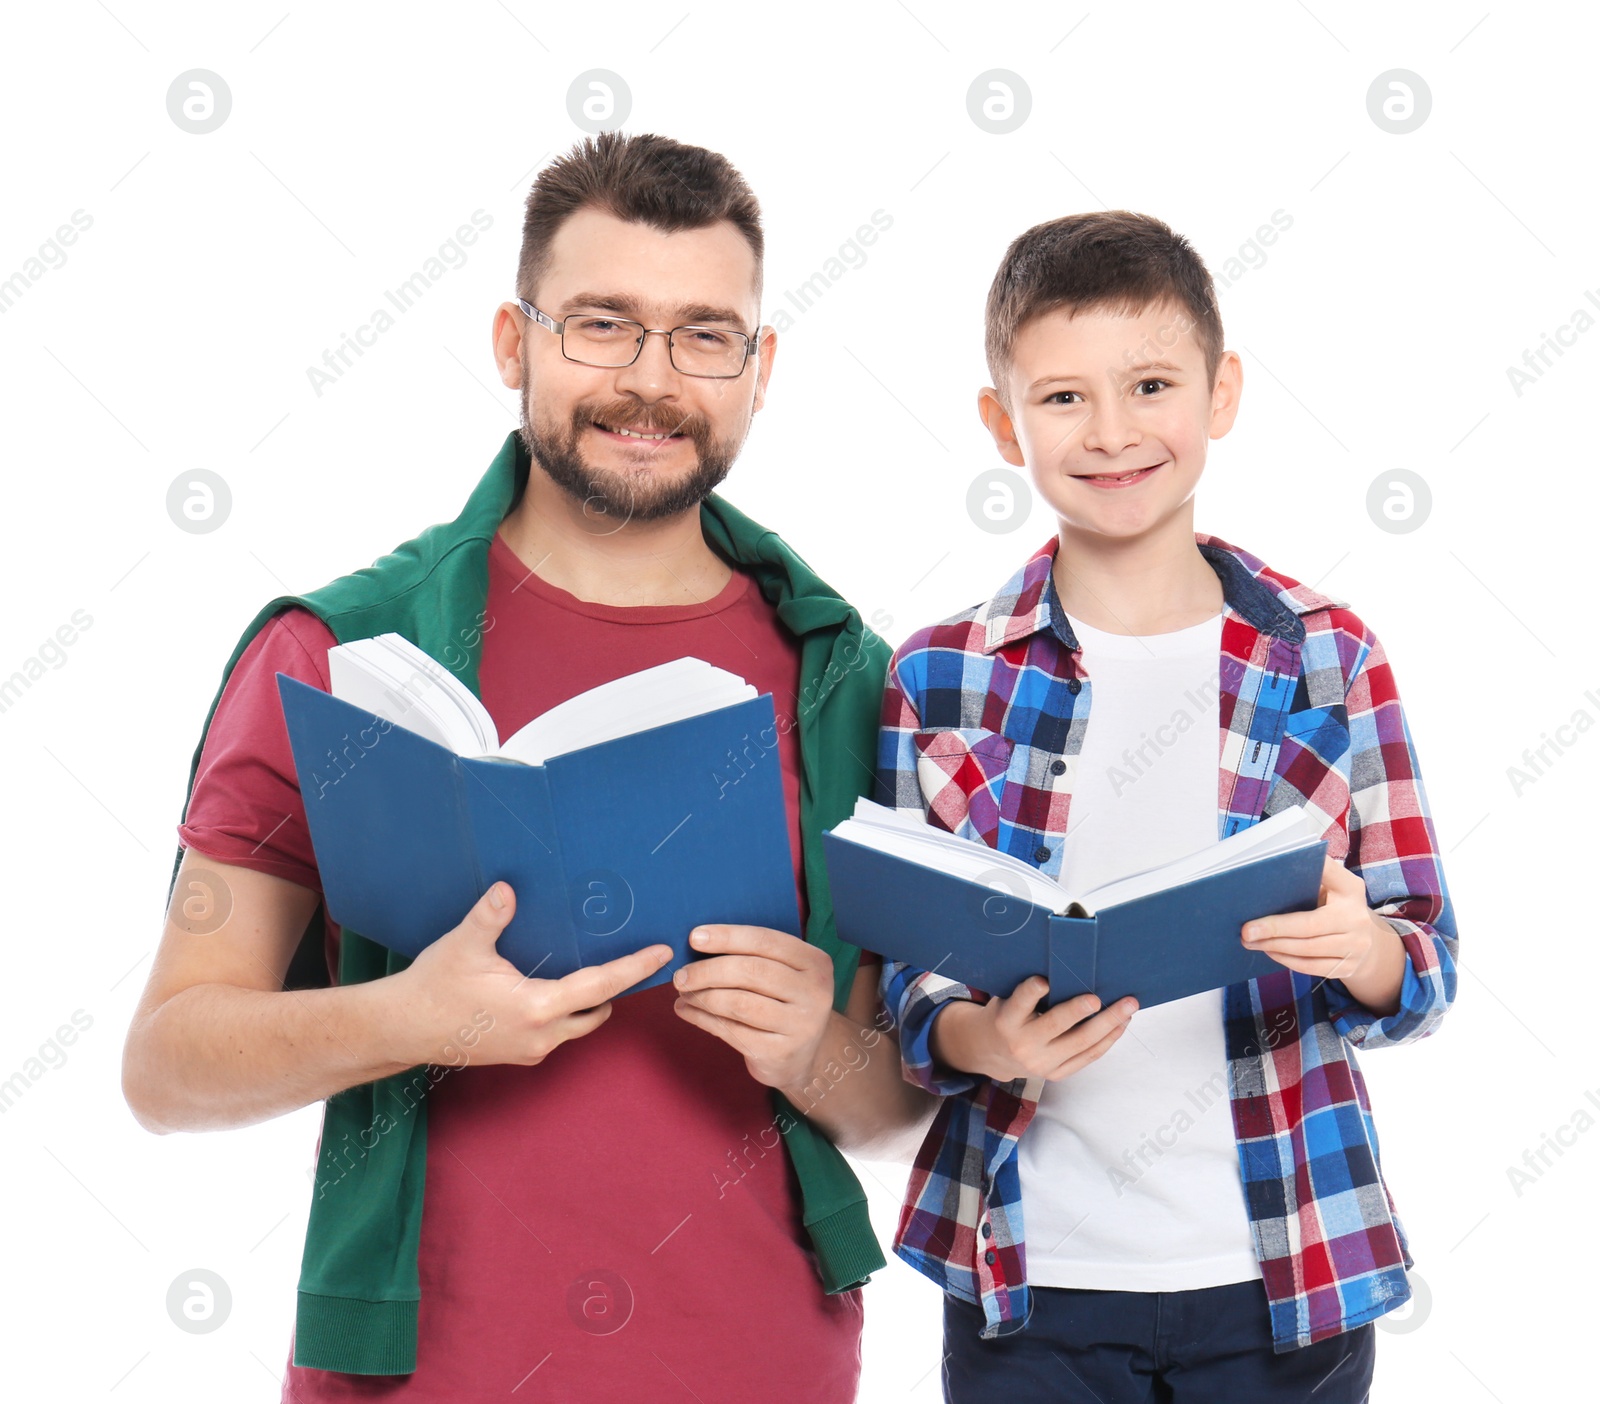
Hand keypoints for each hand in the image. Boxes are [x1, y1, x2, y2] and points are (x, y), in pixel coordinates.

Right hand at [388, 881, 672, 1067]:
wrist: (400, 1029)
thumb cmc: (432, 987)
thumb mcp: (462, 946)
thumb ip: (489, 917)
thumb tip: (507, 889)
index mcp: (537, 1008)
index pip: (600, 985)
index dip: (634, 968)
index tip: (661, 954)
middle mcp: (542, 1035)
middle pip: (598, 1009)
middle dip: (618, 987)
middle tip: (637, 959)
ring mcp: (530, 1049)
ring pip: (579, 1025)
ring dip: (593, 1002)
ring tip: (603, 972)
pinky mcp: (517, 1053)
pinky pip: (558, 1032)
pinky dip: (569, 1013)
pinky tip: (562, 990)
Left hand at [670, 924, 835, 1091]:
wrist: (803, 1056)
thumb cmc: (782, 1003)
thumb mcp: (782, 974)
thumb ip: (752, 956)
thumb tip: (700, 942)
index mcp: (815, 962)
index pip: (766, 941)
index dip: (727, 937)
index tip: (694, 938)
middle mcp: (814, 992)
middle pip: (751, 971)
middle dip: (708, 970)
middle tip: (681, 975)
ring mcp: (800, 1025)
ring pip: (739, 1003)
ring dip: (703, 996)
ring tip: (683, 993)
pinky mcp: (780, 1052)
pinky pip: (732, 1031)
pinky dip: (703, 1019)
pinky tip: (688, 1011)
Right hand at [933, 977, 1136, 1082]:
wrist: (995, 1052)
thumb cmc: (1007, 1015)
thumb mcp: (1006, 1000)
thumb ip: (1027, 989)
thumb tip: (1066, 964)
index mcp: (1006, 1021)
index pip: (1019, 1003)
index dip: (1031, 992)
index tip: (1043, 980)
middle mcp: (1023, 1044)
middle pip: (1056, 1025)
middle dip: (1079, 1011)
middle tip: (1098, 998)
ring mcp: (1042, 1063)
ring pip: (1081, 1043)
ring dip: (1109, 1023)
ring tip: (1128, 1006)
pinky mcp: (1057, 1074)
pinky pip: (1088, 1056)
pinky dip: (1108, 1039)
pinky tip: (1121, 1024)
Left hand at [1242, 857, 1405, 1012]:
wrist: (1368, 941)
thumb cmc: (1335, 907)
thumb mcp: (1331, 888)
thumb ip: (1311, 880)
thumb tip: (1270, 874)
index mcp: (1350, 889)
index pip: (1329, 873)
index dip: (1311, 868)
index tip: (1280, 864)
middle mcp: (1357, 917)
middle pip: (1309, 925)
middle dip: (1274, 928)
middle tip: (1246, 930)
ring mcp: (1356, 945)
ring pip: (1307, 949)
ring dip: (1274, 946)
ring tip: (1250, 942)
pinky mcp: (1349, 967)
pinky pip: (1310, 967)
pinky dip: (1286, 960)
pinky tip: (1270, 952)